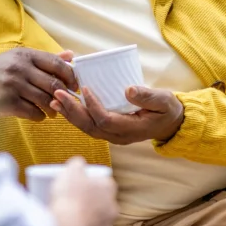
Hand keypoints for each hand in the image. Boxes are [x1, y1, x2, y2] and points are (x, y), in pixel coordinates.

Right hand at [0, 48, 77, 120]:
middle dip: (64, 95)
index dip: (70, 76)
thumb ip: (44, 59)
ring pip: (46, 100)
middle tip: (65, 101)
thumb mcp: (16, 59)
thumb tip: (71, 55)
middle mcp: (19, 68)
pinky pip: (34, 113)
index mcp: (23, 54)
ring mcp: (13, 85)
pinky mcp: (8, 102)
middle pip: (54, 83)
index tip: (74, 85)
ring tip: (52, 110)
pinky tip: (37, 115)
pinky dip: (40, 116)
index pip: (56, 63)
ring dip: (53, 108)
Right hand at [44, 157, 118, 225]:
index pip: (104, 181)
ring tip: (71, 216)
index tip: (80, 182)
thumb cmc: (70, 197)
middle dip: (92, 200)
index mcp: (108, 188)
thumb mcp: (71, 170)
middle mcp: (113, 207)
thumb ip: (77, 163)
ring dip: (88, 217)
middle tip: (74, 199)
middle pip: (103, 201)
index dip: (91, 181)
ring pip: (98, 219)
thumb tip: (79, 163)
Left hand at [51, 85, 184, 145]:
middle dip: (72, 110)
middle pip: (90, 126)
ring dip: (69, 113)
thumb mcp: (164, 101)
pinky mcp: (108, 131)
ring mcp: (112, 136)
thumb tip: (128, 90)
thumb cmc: (167, 110)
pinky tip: (63, 104)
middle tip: (57, 94)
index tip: (84, 89)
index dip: (93, 106)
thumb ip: (147, 96)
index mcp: (131, 129)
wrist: (170, 124)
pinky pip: (87, 125)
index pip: (105, 120)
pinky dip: (74, 115)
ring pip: (85, 127)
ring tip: (55, 99)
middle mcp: (118, 136)